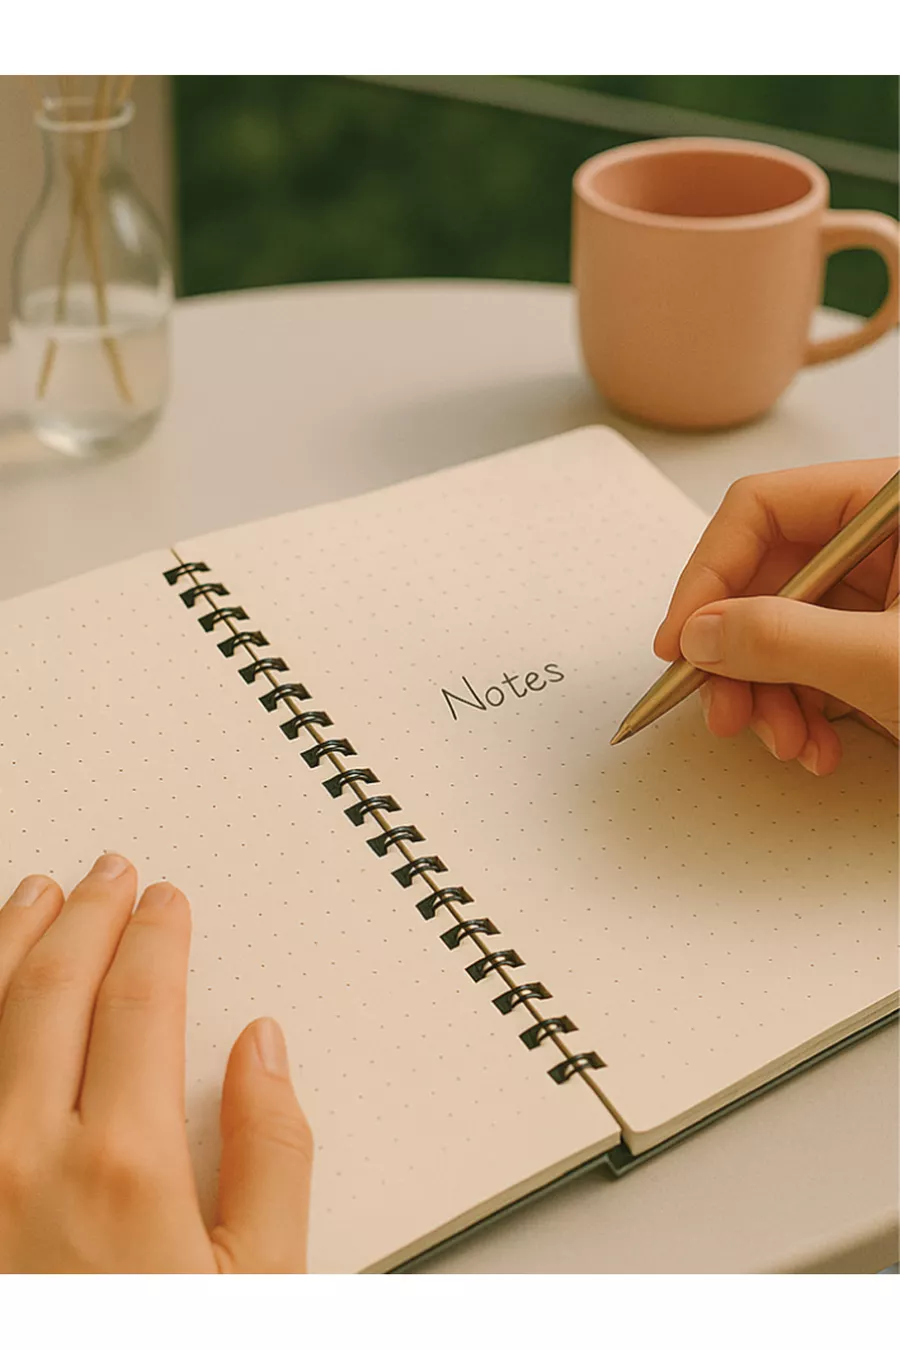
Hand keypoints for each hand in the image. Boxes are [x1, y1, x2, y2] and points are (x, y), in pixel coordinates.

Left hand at [0, 855, 311, 1272]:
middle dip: (87, 916)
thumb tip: (263, 1049)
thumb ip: (271, 1156)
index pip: (139, 1002)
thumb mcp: (256, 1284)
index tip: (163, 905)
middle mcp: (25, 1160)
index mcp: (124, 1168)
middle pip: (55, 990)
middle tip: (107, 877)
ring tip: (35, 898)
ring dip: (12, 940)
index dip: (153, 937)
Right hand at [654, 460, 898, 775]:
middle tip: (725, 712)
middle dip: (740, 657)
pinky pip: (814, 663)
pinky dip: (802, 710)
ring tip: (786, 744)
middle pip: (763, 578)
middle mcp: (881, 538)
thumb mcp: (885, 659)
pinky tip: (817, 748)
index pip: (761, 509)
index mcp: (890, 503)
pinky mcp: (883, 640)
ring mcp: (884, 591)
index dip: (707, 576)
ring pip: (781, 630)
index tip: (679, 641)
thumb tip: (699, 633)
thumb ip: (784, 638)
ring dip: (768, 697)